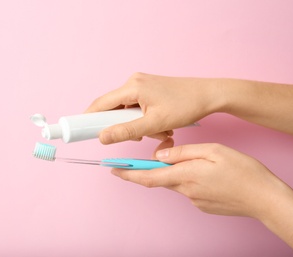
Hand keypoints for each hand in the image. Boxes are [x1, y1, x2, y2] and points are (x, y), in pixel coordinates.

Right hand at [86, 73, 222, 143]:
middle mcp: (134, 82)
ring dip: (139, 125)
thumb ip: (126, 131)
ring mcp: (142, 84)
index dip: (90, 118)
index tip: (83, 132)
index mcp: (132, 87)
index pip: (101, 104)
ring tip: (160, 130)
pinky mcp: (150, 89)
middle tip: (143, 136)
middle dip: (125, 126)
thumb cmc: (185, 106)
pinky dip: (146, 120)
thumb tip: (102, 137)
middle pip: (115, 108)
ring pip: (128, 111)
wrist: (209, 95)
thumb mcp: (154, 123)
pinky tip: (161, 125)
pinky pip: (138, 107)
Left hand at [111, 142, 292, 218]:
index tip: (113, 170)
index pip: (148, 177)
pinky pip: (188, 189)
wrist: (264, 198)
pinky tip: (208, 174)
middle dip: (154, 168)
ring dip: (177, 172)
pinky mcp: (203, 205)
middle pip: (161, 178)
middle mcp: (185, 191)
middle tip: (157, 155)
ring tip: (199, 162)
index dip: (128, 174)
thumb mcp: (212, 151)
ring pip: (176, 182)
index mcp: (185, 176)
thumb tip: (158, 156)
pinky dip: (189, 179)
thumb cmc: (242, 171)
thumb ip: (182, 153)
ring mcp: (194, 201)